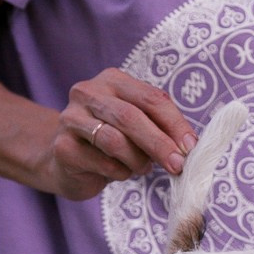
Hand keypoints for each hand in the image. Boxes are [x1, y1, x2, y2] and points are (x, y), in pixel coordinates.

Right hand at [49, 68, 198, 199]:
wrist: (68, 162)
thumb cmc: (113, 142)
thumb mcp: (139, 127)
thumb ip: (160, 128)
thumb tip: (188, 146)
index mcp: (113, 80)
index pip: (151, 97)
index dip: (175, 123)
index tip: (191, 147)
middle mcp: (88, 92)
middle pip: (130, 116)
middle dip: (159, 143)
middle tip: (178, 165)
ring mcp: (71, 118)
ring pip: (114, 141)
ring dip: (137, 161)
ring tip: (143, 168)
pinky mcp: (62, 147)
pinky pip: (101, 162)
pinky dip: (120, 172)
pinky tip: (121, 172)